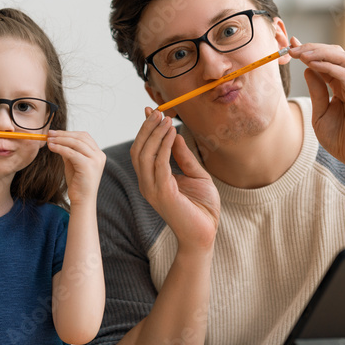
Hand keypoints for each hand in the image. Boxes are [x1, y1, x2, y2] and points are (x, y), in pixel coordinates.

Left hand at [46, 130, 105, 206]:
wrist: (82, 200)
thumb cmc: (77, 183)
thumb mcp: (73, 163)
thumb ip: (69, 151)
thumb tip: (58, 139)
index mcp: (98, 153)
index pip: (84, 136)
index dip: (68, 133)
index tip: (55, 133)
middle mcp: (99, 155)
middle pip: (80, 137)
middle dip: (63, 134)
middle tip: (49, 134)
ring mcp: (95, 160)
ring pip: (76, 143)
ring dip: (60, 140)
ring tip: (49, 140)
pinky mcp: (88, 166)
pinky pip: (72, 153)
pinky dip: (60, 148)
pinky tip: (52, 147)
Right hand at [130, 108, 219, 252]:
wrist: (206, 233)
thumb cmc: (202, 208)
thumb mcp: (195, 174)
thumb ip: (182, 156)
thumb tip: (174, 134)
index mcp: (152, 180)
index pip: (141, 150)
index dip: (145, 130)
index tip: (151, 110)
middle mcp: (147, 184)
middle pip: (138, 150)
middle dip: (147, 129)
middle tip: (158, 111)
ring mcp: (152, 190)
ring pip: (144, 155)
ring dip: (154, 134)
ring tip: (166, 118)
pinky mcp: (162, 194)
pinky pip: (159, 164)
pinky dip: (164, 145)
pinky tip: (172, 133)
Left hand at [288, 38, 344, 185]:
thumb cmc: (341, 139)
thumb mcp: (320, 113)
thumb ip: (317, 91)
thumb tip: (307, 70)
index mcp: (344, 85)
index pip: (328, 60)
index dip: (311, 50)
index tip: (291, 45)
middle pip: (337, 53)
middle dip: (313, 47)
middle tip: (293, 47)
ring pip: (343, 58)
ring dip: (321, 52)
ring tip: (301, 54)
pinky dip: (328, 67)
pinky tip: (312, 65)